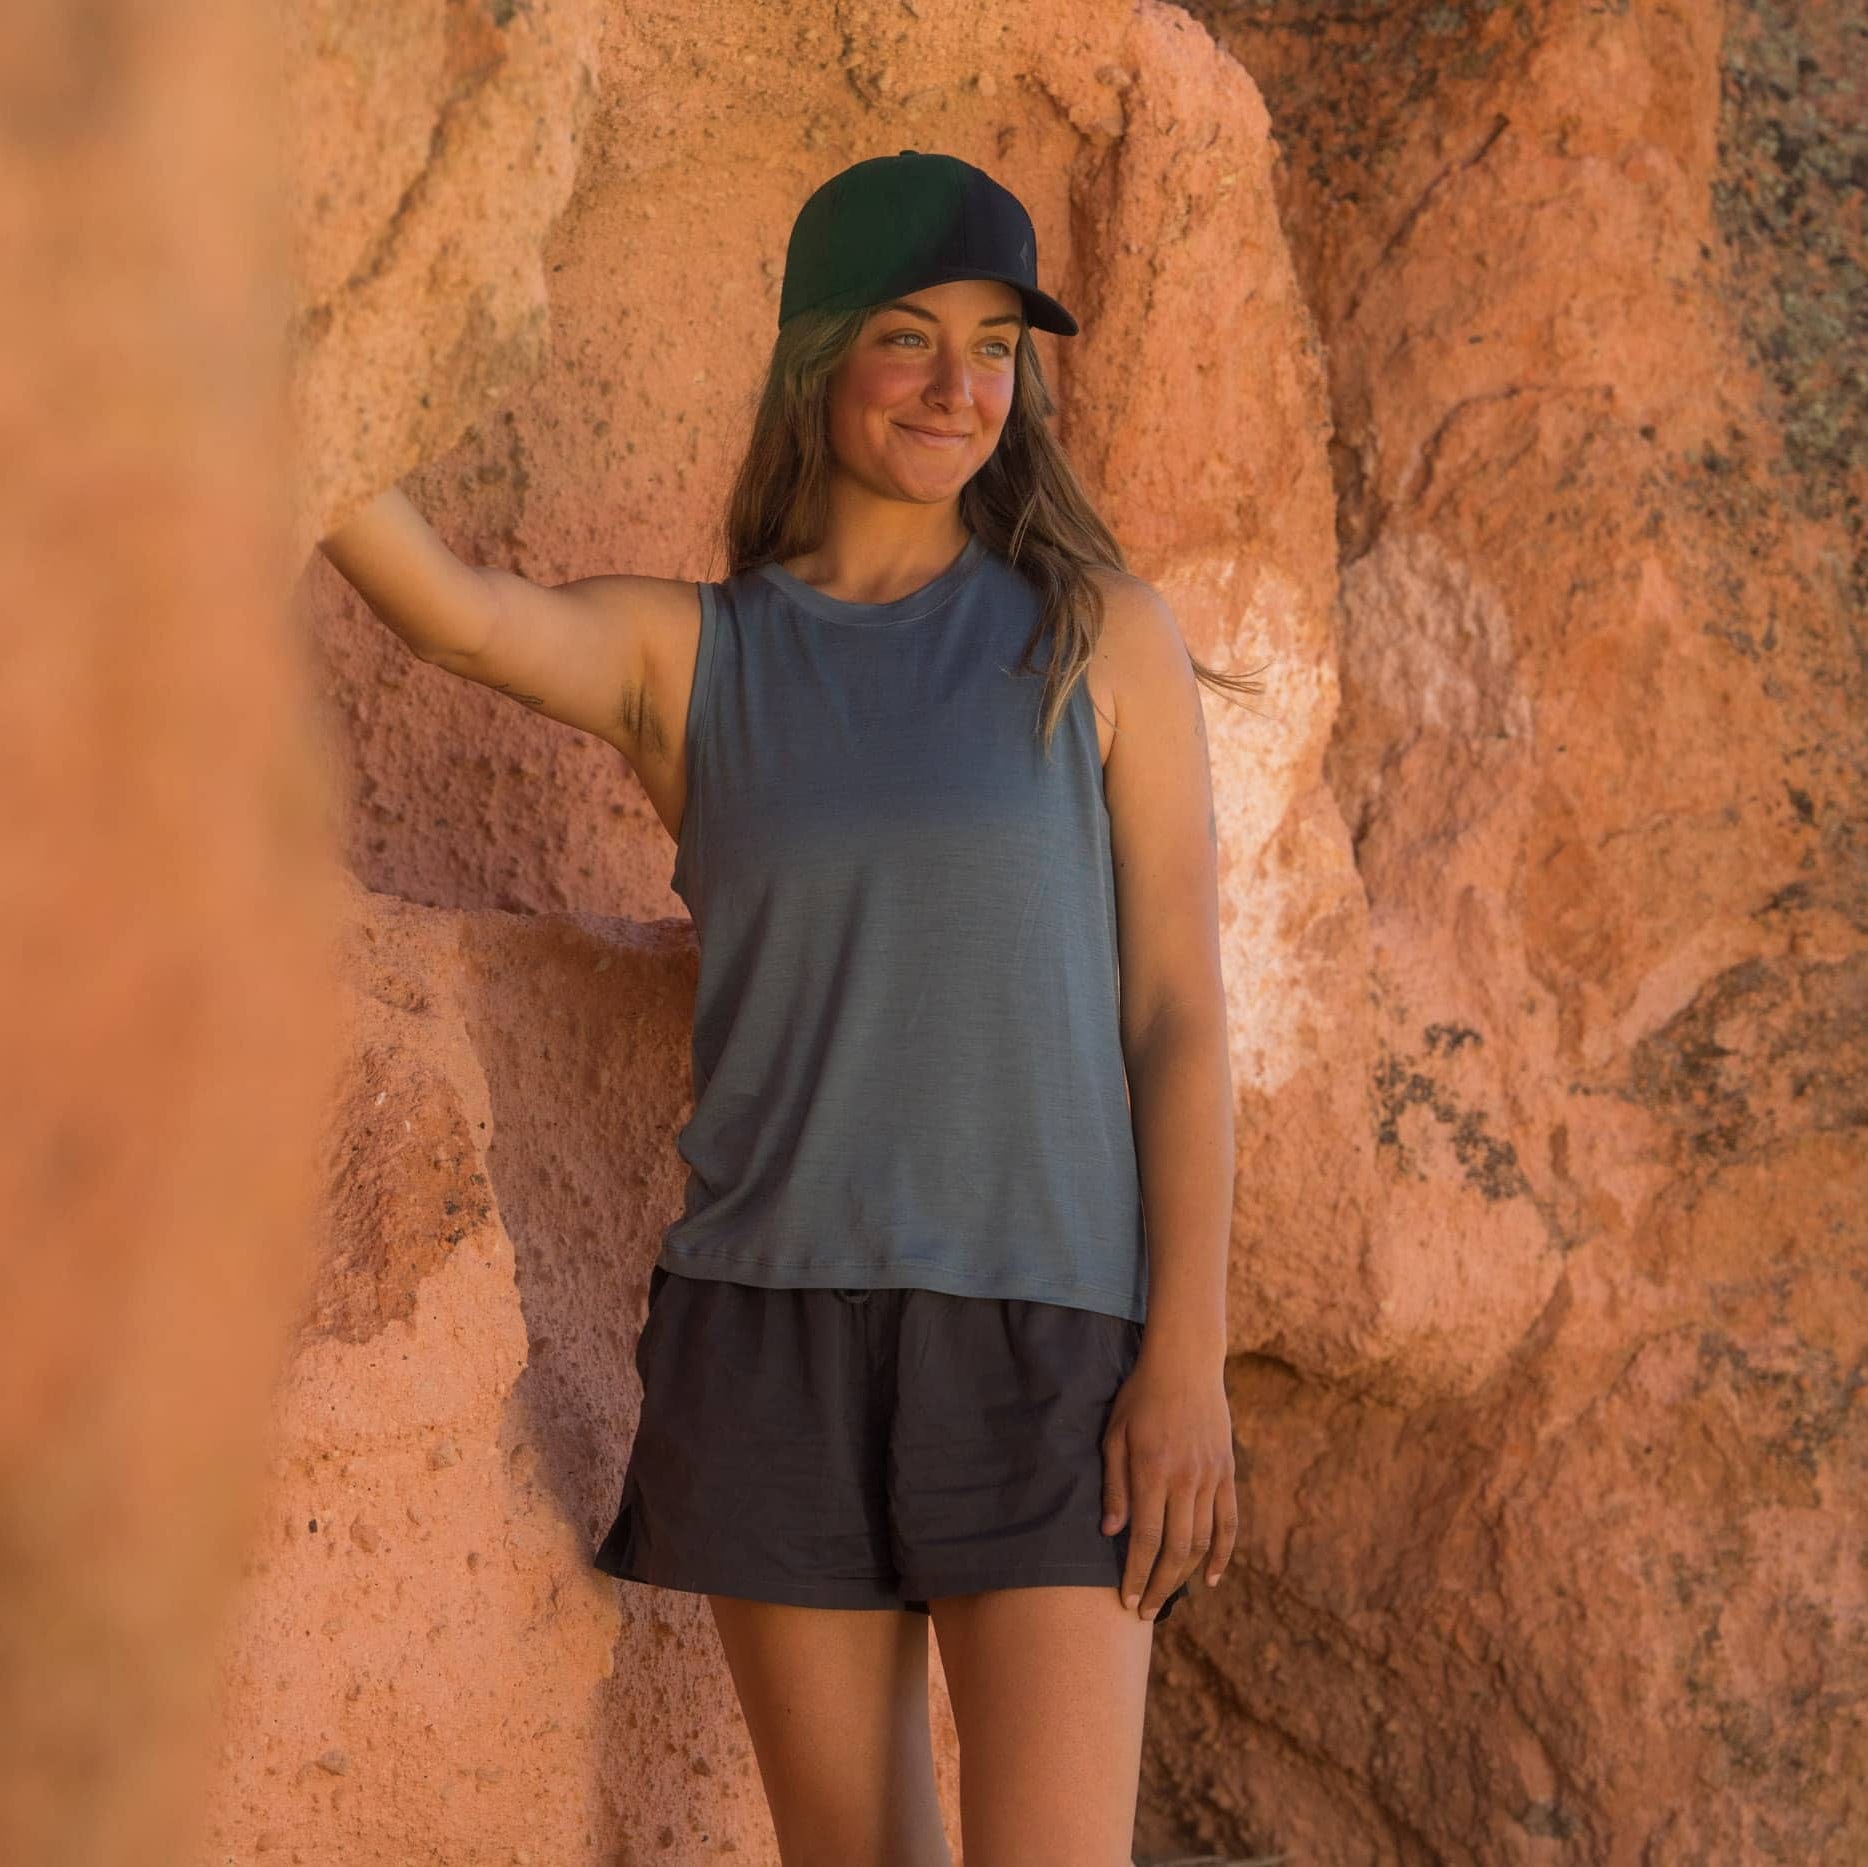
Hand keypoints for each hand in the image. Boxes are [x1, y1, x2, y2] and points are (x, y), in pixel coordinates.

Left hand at [1100, 1342, 1235, 1618]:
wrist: (1186, 1364)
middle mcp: (1185, 1479)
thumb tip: (1110, 1532)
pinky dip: (1222, 1554)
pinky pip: (1229, 1522)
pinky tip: (1210, 1578)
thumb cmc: (1140, 1397)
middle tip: (1145, 1613)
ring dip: (1184, 1576)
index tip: (1126, 1601)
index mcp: (1153, 1471)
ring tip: (1166, 1598)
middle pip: (1176, 1549)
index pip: (1145, 1538)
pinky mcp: (1227, 1473)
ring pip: (1202, 1541)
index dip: (1135, 1574)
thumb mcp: (1115, 1434)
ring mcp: (1211, 1477)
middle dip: (1158, 1586)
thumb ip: (1114, 1485)